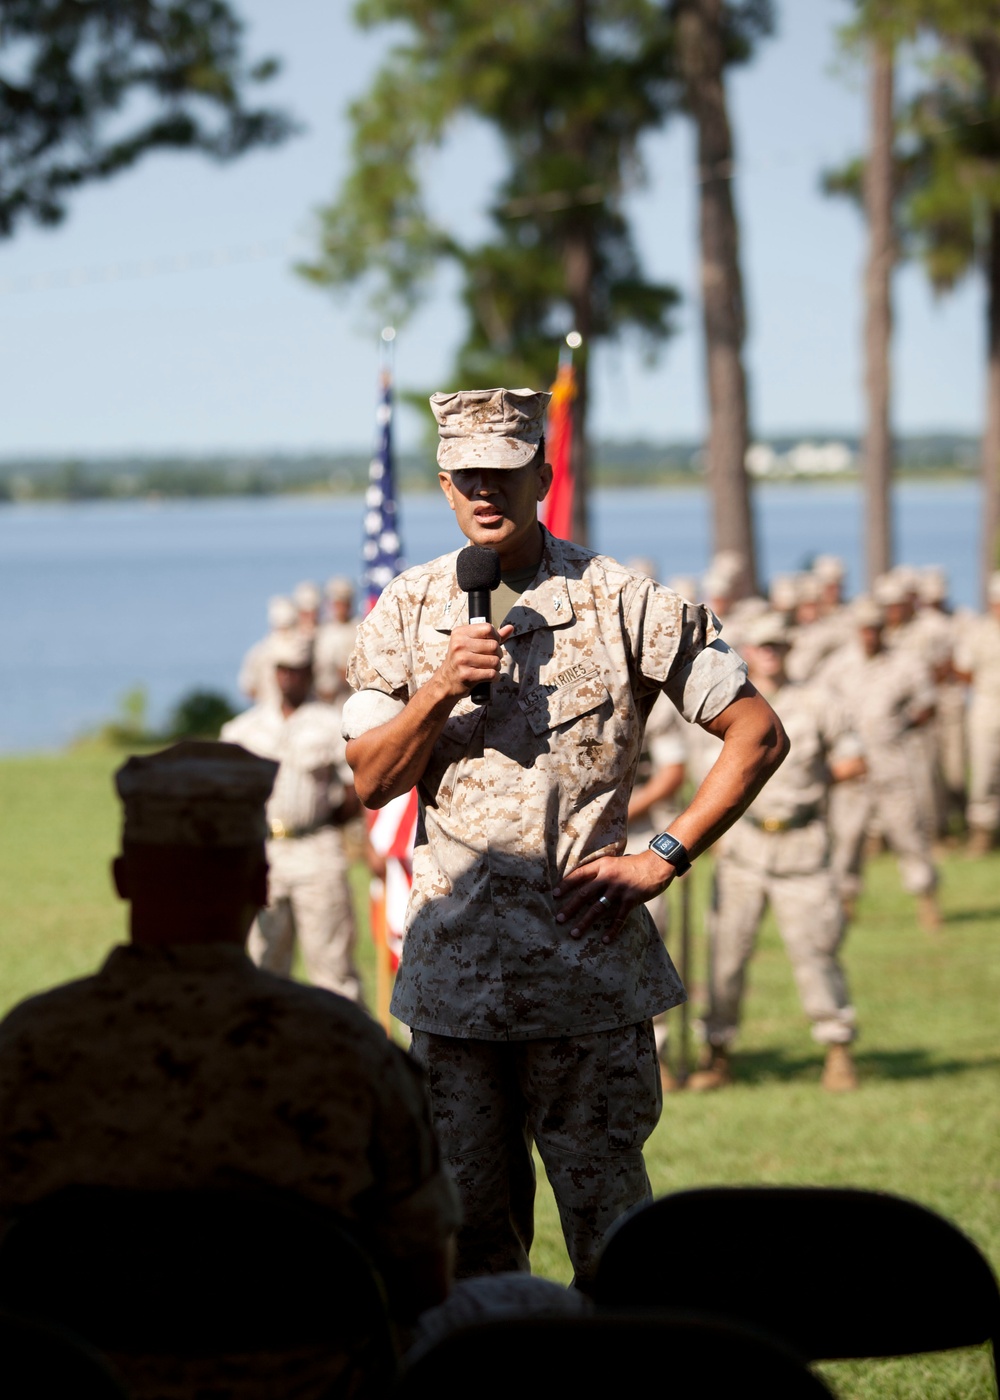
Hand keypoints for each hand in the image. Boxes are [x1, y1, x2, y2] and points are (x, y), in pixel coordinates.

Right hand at [434, 622, 514, 700]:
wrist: (447, 681)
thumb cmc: (461, 661)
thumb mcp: (471, 644)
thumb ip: (491, 636)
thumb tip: (510, 628)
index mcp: (460, 633)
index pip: (488, 628)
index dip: (495, 637)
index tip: (493, 644)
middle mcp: (459, 645)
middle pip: (494, 645)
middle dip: (497, 654)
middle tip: (492, 658)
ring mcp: (462, 660)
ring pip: (494, 660)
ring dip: (496, 666)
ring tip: (489, 668)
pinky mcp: (467, 675)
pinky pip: (492, 673)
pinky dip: (495, 677)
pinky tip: (489, 676)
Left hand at [552, 850, 674, 943]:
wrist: (657, 864)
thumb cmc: (634, 864)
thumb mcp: (614, 862)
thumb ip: (600, 871)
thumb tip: (584, 884)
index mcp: (602, 865)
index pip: (579, 875)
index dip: (566, 885)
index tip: (554, 895)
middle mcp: (608, 877)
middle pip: (584, 894)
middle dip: (570, 908)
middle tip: (559, 919)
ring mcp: (620, 889)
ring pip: (598, 909)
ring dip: (585, 922)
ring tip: (575, 933)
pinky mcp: (631, 900)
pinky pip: (619, 918)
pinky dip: (612, 930)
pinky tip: (605, 940)